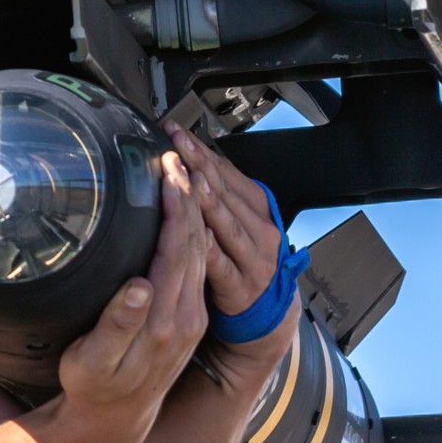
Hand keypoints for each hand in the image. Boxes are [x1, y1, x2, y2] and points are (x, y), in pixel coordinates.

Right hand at [46, 157, 209, 442]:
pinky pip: (198, 261)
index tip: (168, 171)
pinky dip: (193, 228)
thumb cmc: (95, 384)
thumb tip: (139, 285)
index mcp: (165, 320)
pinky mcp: (191, 315)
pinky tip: (184, 209)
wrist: (116, 418)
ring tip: (182, 172)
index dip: (175, 206)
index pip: (177, 248)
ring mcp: (192, 315)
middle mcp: (186, 315)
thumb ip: (120, 323)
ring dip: (193, 208)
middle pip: (195, 243)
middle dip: (188, 195)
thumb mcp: (95, 359)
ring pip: (200, 250)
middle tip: (175, 156)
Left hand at [163, 124, 297, 340]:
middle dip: (198, 165)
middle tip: (176, 144)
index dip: (200, 149)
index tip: (175, 131)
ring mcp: (253, 258)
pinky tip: (199, 236)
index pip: (226, 171)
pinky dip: (212, 250)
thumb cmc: (242, 258)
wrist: (266, 311)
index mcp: (257, 206)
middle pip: (224, 192)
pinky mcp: (240, 287)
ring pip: (227, 224)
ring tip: (190, 180)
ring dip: (207, 201)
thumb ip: (217, 193)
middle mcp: (259, 229)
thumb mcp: (236, 221)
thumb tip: (186, 156)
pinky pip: (223, 266)